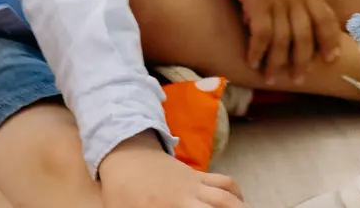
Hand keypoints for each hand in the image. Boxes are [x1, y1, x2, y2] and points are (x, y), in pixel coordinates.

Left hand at [99, 133, 241, 207]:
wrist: (124, 156)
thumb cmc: (120, 194)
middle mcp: (186, 197)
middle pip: (222, 205)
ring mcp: (194, 183)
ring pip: (227, 194)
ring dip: (239, 207)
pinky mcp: (196, 175)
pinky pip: (223, 181)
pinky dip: (235, 193)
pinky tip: (238, 203)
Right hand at [219, 0, 344, 80]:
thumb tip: (283, 13)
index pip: (325, 19)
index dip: (329, 40)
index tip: (331, 59)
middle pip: (305, 36)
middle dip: (302, 60)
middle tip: (298, 80)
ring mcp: (279, 1)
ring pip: (283, 41)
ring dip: (278, 62)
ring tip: (271, 79)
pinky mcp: (259, 3)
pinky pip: (262, 35)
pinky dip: (258, 51)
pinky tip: (252, 63)